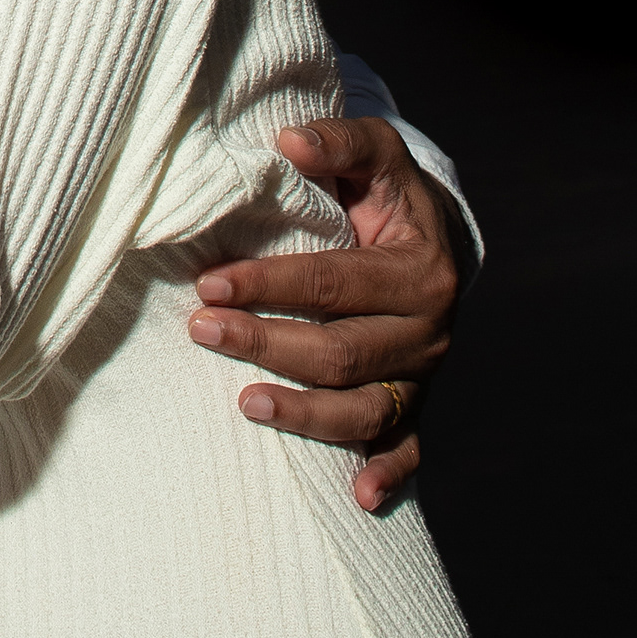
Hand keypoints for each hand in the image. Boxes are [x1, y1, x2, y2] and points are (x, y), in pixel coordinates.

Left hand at [185, 117, 456, 512]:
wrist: (436, 238)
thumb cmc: (387, 194)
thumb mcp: (375, 155)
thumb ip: (339, 142)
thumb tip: (290, 141)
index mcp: (419, 269)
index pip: (334, 283)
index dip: (270, 283)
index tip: (210, 282)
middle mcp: (429, 330)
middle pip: (342, 352)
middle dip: (267, 343)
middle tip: (200, 330)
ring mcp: (422, 374)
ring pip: (365, 409)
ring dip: (305, 413)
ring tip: (244, 403)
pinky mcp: (417, 405)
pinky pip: (407, 448)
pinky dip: (388, 475)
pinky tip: (357, 496)